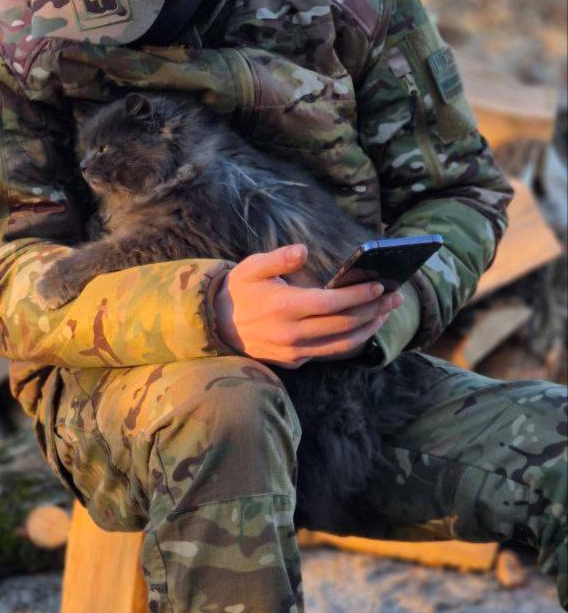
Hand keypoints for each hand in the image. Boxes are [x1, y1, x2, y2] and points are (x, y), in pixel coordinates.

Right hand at [213, 243, 403, 368]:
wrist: (216, 325)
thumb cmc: (238, 291)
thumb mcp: (251, 267)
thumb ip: (278, 259)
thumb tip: (302, 251)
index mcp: (284, 307)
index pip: (331, 303)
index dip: (358, 296)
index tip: (379, 286)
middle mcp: (292, 333)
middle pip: (344, 325)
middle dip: (374, 311)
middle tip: (395, 297)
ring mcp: (294, 351)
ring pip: (342, 344)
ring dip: (368, 329)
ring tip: (385, 313)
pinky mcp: (294, 361)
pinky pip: (330, 353)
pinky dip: (352, 341)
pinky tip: (364, 327)